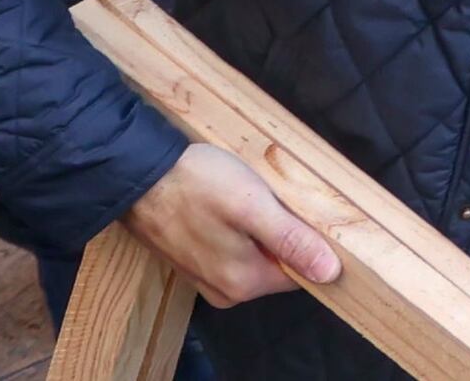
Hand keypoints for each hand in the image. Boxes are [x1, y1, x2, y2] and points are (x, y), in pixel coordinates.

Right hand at [121, 141, 340, 306]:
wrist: (138, 177)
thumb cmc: (198, 185)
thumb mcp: (254, 206)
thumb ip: (291, 241)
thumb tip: (331, 273)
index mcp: (245, 283)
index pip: (302, 273)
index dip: (308, 241)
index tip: (298, 210)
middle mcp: (227, 291)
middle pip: (278, 265)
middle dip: (282, 234)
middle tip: (268, 198)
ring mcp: (207, 279)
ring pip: (256, 257)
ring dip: (260, 230)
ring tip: (245, 198)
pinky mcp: (193, 263)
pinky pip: (232, 252)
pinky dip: (238, 231)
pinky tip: (226, 205)